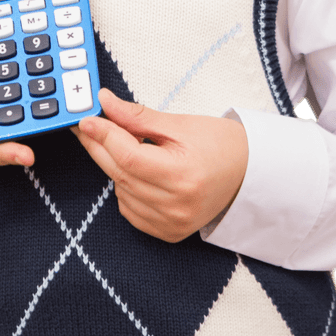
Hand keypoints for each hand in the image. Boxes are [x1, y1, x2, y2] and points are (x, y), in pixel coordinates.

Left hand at [72, 89, 247, 242]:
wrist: (249, 172)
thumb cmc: (220, 144)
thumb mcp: (179, 124)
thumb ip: (137, 117)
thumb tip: (104, 103)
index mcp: (182, 176)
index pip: (129, 156)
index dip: (103, 135)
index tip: (86, 119)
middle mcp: (176, 206)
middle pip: (121, 174)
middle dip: (99, 147)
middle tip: (87, 127)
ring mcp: (172, 223)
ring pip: (122, 191)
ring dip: (115, 167)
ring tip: (127, 146)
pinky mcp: (169, 233)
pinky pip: (130, 210)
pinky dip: (126, 188)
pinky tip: (137, 172)